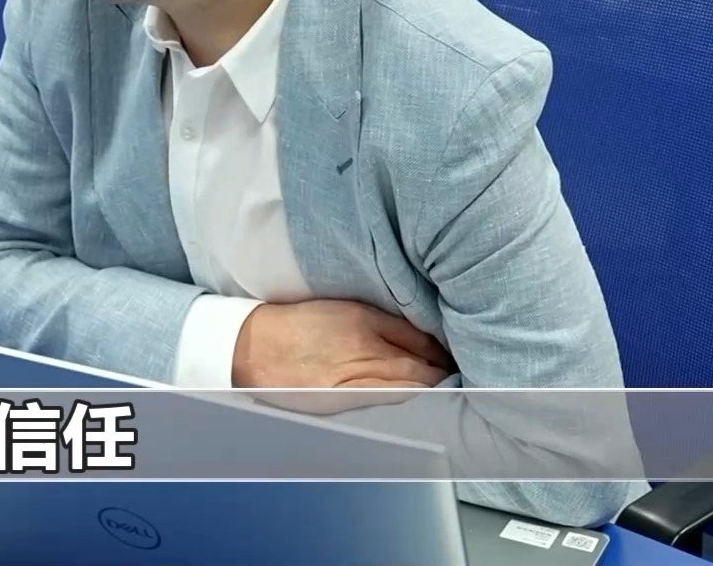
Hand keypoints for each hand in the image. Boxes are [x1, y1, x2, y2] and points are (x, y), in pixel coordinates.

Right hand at [231, 300, 453, 388]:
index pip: (416, 339)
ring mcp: (350, 378)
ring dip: (428, 389)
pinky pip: (382, 401)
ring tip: (445, 391)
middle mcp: (361, 350)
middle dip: (440, 373)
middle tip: (459, 376)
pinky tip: (417, 403)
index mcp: (362, 322)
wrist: (254, 347)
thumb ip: (384, 322)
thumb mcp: (344, 309)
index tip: (454, 355)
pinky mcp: (338, 399)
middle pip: (415, 366)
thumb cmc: (299, 324)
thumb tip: (425, 338)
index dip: (439, 350)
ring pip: (403, 386)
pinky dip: (404, 401)